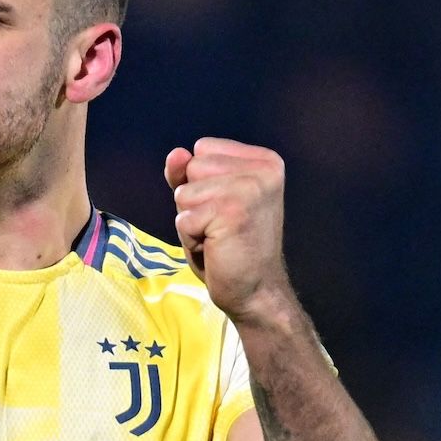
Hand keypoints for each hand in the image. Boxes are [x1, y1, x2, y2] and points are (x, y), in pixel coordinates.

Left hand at [166, 138, 294, 322]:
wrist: (255, 291)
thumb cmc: (231, 247)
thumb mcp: (206, 200)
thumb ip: (189, 173)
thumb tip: (176, 154)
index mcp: (264, 161)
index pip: (203, 149)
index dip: (202, 183)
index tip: (226, 210)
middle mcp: (263, 169)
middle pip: (193, 166)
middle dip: (195, 200)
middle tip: (222, 226)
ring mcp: (249, 189)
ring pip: (184, 192)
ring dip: (192, 220)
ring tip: (219, 236)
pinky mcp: (232, 212)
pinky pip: (183, 218)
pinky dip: (190, 237)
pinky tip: (215, 247)